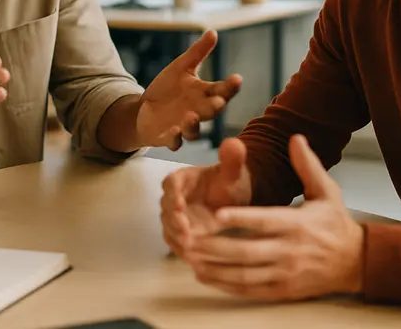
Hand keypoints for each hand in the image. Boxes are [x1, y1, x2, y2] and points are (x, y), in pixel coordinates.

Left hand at [136, 30, 241, 148]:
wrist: (143, 109)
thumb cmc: (167, 89)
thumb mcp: (181, 68)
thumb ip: (198, 52)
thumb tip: (212, 31)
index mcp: (204, 95)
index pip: (222, 90)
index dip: (230, 86)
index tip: (237, 78)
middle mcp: (198, 112)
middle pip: (211, 112)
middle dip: (215, 107)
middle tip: (219, 102)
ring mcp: (183, 126)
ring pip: (194, 130)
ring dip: (193, 124)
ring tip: (191, 115)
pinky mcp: (167, 137)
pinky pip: (173, 142)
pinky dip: (174, 139)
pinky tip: (173, 132)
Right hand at [161, 138, 251, 254]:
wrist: (233, 202)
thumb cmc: (229, 184)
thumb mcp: (233, 172)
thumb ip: (232, 159)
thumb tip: (234, 142)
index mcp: (183, 178)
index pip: (171, 183)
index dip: (173, 194)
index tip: (179, 204)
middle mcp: (175, 197)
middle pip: (166, 207)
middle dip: (174, 219)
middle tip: (185, 230)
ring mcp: (176, 216)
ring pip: (168, 225)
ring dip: (176, 236)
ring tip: (189, 245)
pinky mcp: (181, 232)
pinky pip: (175, 240)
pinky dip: (180, 248)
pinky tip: (191, 257)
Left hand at [184, 134, 363, 300]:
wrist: (358, 262)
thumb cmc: (336, 223)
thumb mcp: (326, 191)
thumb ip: (307, 166)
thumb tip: (295, 137)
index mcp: (298, 224)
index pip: (265, 221)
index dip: (241, 219)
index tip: (217, 214)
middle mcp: (290, 251)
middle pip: (248, 251)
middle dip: (216, 247)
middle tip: (188, 239)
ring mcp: (285, 274)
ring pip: (245, 274)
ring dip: (215, 268)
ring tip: (190, 258)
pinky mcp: (283, 290)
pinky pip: (250, 290)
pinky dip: (226, 285)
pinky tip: (204, 276)